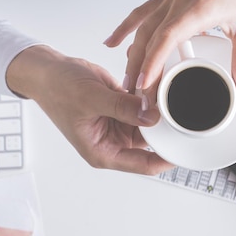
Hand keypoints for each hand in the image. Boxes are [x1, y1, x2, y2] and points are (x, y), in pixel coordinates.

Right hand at [6, 45, 171, 174]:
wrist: (50, 70)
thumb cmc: (59, 88)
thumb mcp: (92, 98)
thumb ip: (123, 108)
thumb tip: (152, 116)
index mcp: (104, 152)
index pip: (144, 164)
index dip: (166, 158)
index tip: (186, 147)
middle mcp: (114, 143)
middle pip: (152, 143)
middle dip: (166, 128)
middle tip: (182, 112)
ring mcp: (120, 125)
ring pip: (150, 123)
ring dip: (159, 110)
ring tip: (168, 93)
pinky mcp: (123, 109)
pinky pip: (144, 107)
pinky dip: (151, 97)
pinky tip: (156, 84)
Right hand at [103, 0, 235, 100]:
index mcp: (198, 9)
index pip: (167, 38)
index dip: (153, 62)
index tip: (144, 83)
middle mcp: (180, 2)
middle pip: (150, 37)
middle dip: (139, 67)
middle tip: (135, 93)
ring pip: (142, 27)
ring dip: (131, 54)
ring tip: (127, 80)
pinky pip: (141, 13)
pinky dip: (125, 28)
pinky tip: (112, 42)